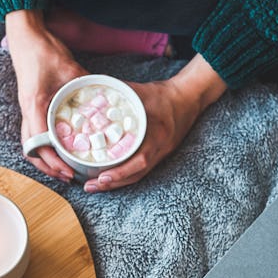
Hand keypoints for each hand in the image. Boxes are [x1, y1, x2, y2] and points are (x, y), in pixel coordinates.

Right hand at [5, 10, 87, 182]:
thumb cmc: (45, 53)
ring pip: (30, 146)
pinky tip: (58, 153)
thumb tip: (107, 102)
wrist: (27, 39)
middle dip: (49, 168)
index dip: (54, 161)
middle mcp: (27, 113)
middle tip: (70, 177)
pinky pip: (33, 136)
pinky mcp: (29, 110)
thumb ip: (88, 87)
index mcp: (35, 107)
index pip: (40, 144)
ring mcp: (26, 112)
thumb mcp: (71, 69)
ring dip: (45, 161)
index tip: (69, 171)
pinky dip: (44, 149)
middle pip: (32, 151)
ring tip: (64, 171)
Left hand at [84, 54, 227, 191]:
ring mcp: (160, 154)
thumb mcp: (138, 90)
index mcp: (156, 133)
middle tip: (89, 186)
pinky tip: (110, 178)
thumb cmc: (163, 94)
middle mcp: (159, 148)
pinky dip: (125, 176)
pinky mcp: (159, 155)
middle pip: (136, 174)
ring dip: (117, 183)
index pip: (140, 159)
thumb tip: (89, 90)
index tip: (102, 177)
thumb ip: (115, 91)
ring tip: (95, 186)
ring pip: (138, 175)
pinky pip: (141, 171)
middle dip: (113, 183)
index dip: (121, 171)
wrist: (189, 99)